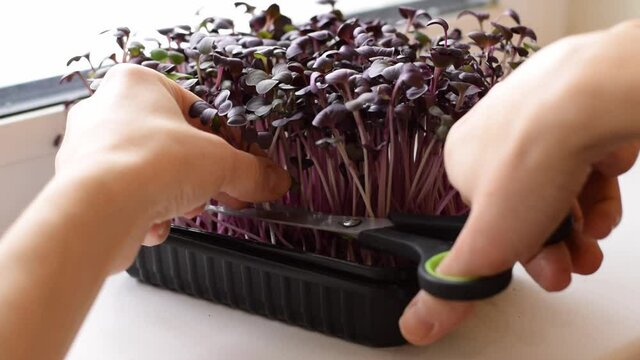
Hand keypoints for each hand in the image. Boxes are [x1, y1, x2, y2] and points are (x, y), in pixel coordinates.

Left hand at [56, 64, 289, 271]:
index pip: (196, 109)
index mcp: (137, 84)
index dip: (227, 141)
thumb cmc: (153, 163)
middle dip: (202, 174)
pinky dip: (148, 212)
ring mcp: (89, 148)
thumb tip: (276, 181)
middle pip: (174, 144)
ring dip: (177, 194)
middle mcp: (106, 109)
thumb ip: (252, 171)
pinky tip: (156, 223)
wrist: (98, 210)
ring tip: (188, 209)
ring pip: (152, 172)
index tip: (244, 164)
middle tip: (225, 193)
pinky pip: (128, 196)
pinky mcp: (81, 185)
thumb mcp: (221, 162)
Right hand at [399, 22, 639, 343]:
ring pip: (560, 185)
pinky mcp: (578, 111)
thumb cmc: (531, 155)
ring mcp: (538, 118)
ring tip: (596, 235)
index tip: (542, 269)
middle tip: (575, 260)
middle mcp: (496, 135)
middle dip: (555, 241)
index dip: (517, 251)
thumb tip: (416, 323)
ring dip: (580, 221)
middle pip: (528, 204)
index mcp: (462, 160)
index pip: (487, 218)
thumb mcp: (487, 240)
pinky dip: (597, 188)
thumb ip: (455, 281)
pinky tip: (604, 201)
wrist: (588, 99)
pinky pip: (587, 161)